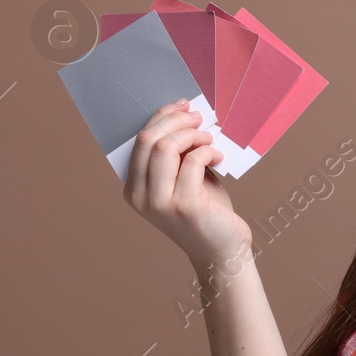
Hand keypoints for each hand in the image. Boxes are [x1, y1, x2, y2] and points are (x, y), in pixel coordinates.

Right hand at [122, 99, 250, 264]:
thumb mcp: (184, 181)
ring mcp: (160, 203)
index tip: (182, 105)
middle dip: (176, 120)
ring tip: (209, 138)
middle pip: (148, 140)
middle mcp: (141, 197)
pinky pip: (192, 162)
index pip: (138, 141)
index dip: (161, 117)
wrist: (222, 251)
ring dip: (192, 135)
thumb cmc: (206, 212)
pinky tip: (217, 157)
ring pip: (166, 148)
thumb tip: (183, 116)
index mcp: (134, 189)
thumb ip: (177, 156)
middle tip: (199, 117)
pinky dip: (207, 151)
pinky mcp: (185, 206)